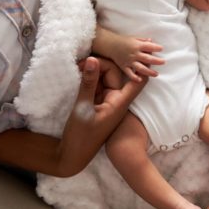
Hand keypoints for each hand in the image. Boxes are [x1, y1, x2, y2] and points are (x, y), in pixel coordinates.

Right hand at [58, 57, 146, 174]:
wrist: (72, 156)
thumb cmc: (81, 136)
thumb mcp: (83, 108)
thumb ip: (88, 83)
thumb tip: (94, 59)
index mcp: (119, 102)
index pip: (137, 80)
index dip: (133, 65)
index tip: (121, 52)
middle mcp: (115, 99)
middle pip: (115, 74)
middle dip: (100, 65)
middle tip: (79, 64)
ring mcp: (106, 100)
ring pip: (104, 78)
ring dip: (93, 71)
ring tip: (76, 68)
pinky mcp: (96, 102)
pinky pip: (96, 85)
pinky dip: (88, 79)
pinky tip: (77, 75)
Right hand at [112, 36, 164, 81]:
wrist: (109, 44)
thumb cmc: (123, 40)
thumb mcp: (133, 38)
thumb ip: (142, 40)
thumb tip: (151, 40)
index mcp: (137, 45)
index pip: (148, 46)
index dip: (155, 47)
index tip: (161, 49)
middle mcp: (134, 54)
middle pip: (147, 58)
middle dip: (156, 60)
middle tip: (163, 62)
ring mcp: (129, 61)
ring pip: (140, 67)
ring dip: (149, 71)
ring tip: (156, 74)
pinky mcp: (124, 66)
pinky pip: (129, 73)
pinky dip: (134, 77)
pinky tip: (139, 79)